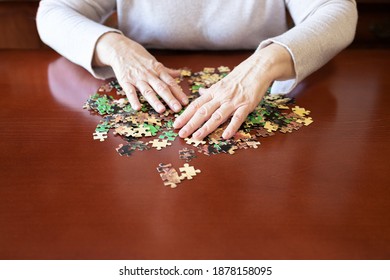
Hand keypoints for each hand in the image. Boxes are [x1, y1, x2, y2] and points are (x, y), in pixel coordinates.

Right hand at [93, 32, 187, 112]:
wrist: (120, 48)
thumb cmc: (139, 56)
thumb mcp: (154, 62)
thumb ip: (166, 71)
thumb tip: (179, 74)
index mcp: (157, 70)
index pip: (170, 82)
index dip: (178, 92)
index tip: (185, 102)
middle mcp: (149, 74)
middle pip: (161, 88)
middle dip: (170, 99)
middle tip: (178, 109)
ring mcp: (137, 78)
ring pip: (147, 91)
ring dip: (155, 101)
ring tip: (162, 110)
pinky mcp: (125, 81)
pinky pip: (130, 91)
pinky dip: (133, 99)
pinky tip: (137, 108)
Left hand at [173, 44, 294, 139]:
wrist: (258, 68)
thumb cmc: (239, 77)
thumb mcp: (222, 82)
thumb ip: (211, 91)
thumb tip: (200, 93)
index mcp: (213, 92)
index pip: (195, 105)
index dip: (185, 115)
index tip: (175, 124)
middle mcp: (221, 97)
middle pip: (203, 112)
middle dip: (191, 124)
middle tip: (181, 134)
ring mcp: (233, 101)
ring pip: (217, 116)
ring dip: (206, 127)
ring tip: (196, 137)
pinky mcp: (246, 105)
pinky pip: (238, 118)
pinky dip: (231, 127)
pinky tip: (225, 136)